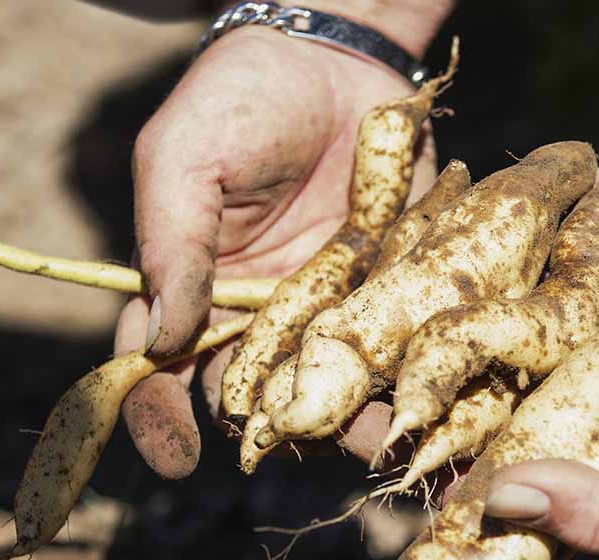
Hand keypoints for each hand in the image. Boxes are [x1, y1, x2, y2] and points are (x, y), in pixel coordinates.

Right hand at [114, 3, 449, 477]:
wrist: (338, 62)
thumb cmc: (241, 103)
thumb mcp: (186, 161)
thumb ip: (173, 247)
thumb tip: (159, 343)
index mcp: (196, 292)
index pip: (163, 367)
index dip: (160, 415)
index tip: (179, 458)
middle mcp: (263, 315)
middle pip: (261, 395)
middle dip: (280, 431)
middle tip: (301, 450)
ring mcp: (333, 309)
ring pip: (339, 383)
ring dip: (358, 418)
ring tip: (383, 440)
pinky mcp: (394, 291)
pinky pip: (401, 343)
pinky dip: (418, 372)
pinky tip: (439, 397)